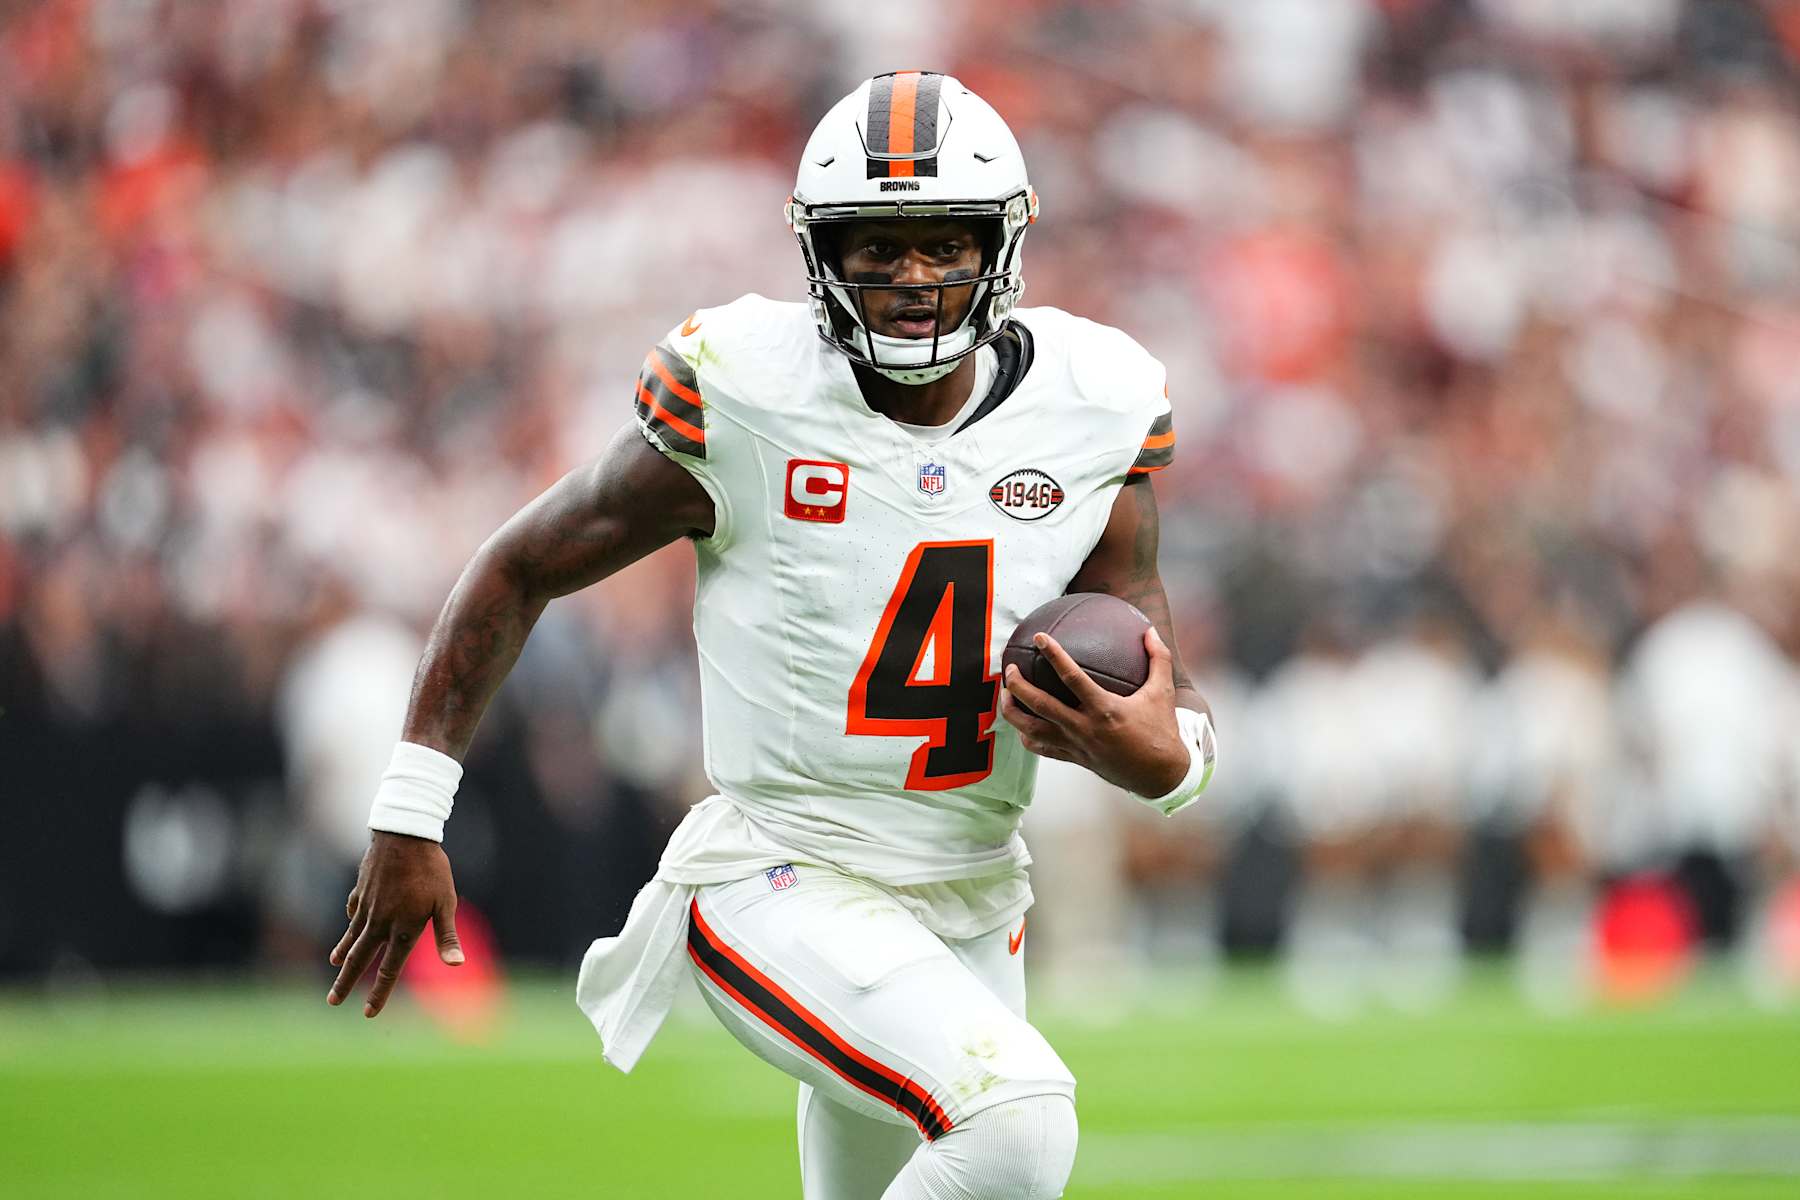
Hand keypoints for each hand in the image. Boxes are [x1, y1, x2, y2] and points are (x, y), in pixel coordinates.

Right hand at [328, 831, 461, 1016]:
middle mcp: (380, 922)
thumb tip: (457, 965)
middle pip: (359, 959)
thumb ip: (447, 936)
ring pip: (351, 936)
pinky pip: (353, 911)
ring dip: (343, 953)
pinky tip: (349, 924)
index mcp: (403, 929)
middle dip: (345, 983)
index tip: (368, 1013)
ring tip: (335, 965)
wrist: (404, 834)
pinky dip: (351, 921)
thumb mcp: (446, 903)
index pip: (389, 971)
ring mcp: (367, 906)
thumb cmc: (432, 870)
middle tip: (332, 1001)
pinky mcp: (361, 890)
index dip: (379, 994)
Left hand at [999, 626, 1187, 795]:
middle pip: (1040, 705)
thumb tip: (1150, 630)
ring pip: (1033, 730)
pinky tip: (1022, 724)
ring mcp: (1076, 746)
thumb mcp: (1162, 692)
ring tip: (1004, 694)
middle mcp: (1085, 728)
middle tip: (1009, 668)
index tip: (1039, 638)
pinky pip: (1042, 749)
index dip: (1054, 656)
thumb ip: (1158, 658)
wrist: (1160, 775)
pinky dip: (1027, 736)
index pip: (1072, 678)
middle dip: (1018, 686)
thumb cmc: (1161, 731)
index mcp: (1105, 709)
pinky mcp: (1074, 759)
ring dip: (1013, 712)